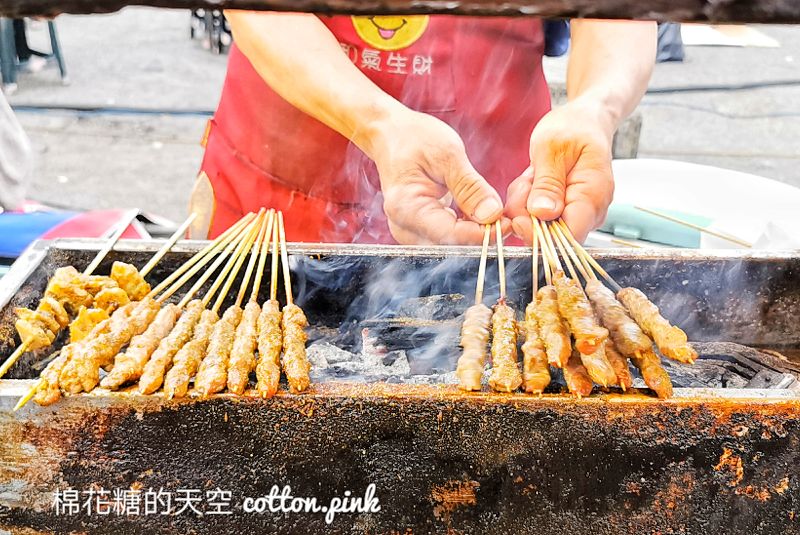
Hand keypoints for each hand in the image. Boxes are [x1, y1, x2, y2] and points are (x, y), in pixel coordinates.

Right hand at [367, 108, 510, 244]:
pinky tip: (479, 213)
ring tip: (494, 211)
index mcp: (407, 208)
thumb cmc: (414, 139)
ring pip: (452, 245)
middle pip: (451, 246)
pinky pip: (448, 238)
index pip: (451, 235)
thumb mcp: (447, 155)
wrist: (392, 136)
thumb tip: (492, 215)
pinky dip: (467, 228)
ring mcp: (410, 232)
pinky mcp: (419, 231)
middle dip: (481, 235)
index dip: (483, 234)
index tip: (507, 222)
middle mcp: (404, 227)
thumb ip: (470, 187)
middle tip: (506, 215)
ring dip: (476, 233)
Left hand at [505, 98, 615, 242]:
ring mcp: (579, 213)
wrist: (583, 122)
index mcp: (593, 195)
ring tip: (532, 176)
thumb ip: (547, 183)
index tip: (519, 218)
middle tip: (526, 183)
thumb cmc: (573, 129)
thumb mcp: (551, 149)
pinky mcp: (565, 212)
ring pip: (542, 227)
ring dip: (526, 205)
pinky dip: (528, 202)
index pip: (569, 237)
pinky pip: (539, 218)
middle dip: (528, 215)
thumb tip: (543, 214)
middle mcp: (591, 211)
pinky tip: (533, 181)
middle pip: (552, 236)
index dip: (540, 235)